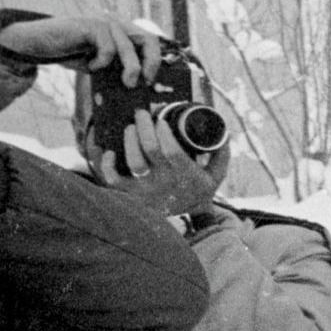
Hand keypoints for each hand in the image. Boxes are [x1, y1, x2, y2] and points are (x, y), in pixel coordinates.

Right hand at [0, 14, 163, 86]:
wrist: (39, 43)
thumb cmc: (71, 53)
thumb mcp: (101, 63)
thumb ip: (118, 68)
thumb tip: (139, 86)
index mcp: (122, 30)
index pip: (150, 41)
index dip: (155, 61)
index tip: (150, 81)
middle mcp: (117, 22)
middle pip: (148, 40)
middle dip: (151, 64)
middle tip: (142, 82)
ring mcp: (104, 21)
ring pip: (128, 47)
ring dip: (129, 69)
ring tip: (123, 82)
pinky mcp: (90, 25)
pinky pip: (107, 48)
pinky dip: (102, 63)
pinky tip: (91, 66)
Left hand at [92, 109, 225, 216]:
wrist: (186, 217)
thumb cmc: (199, 190)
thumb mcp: (216, 175)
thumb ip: (220, 154)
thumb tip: (223, 133)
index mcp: (185, 174)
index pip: (172, 150)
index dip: (164, 132)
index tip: (162, 120)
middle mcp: (165, 180)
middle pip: (150, 149)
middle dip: (143, 126)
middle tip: (141, 114)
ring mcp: (146, 187)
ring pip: (133, 161)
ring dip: (129, 140)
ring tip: (129, 127)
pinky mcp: (132, 192)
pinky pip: (113, 179)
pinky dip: (107, 165)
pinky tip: (110, 152)